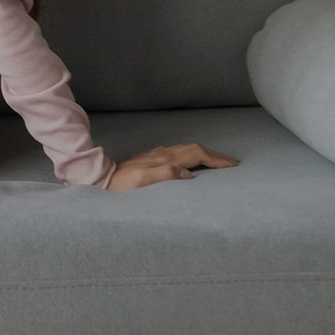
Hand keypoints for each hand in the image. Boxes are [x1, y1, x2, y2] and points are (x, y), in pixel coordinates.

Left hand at [104, 142, 239, 192]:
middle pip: (196, 149)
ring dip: (206, 154)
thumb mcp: (142, 182)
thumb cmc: (122, 185)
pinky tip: (194, 161)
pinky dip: (193, 156)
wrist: (103, 179)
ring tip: (219, 162)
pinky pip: (179, 153)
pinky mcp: (153, 158)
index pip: (197, 155)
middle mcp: (163, 154)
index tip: (231, 165)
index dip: (216, 159)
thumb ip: (166, 175)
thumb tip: (189, 174)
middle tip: (232, 162)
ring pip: (188, 150)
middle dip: (215, 155)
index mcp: (166, 159)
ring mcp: (158, 155)